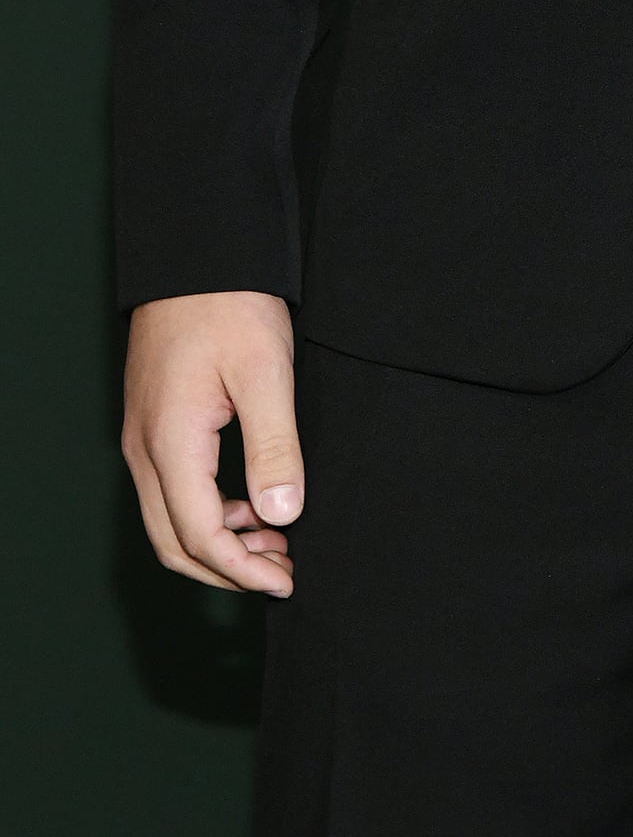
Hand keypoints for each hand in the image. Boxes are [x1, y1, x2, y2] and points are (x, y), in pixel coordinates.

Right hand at [122, 291, 300, 597]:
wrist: (195, 255)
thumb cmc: (230, 304)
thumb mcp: (266, 372)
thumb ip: (275, 447)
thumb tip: (283, 516)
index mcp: (170, 443)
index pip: (199, 536)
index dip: (242, 570)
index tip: (285, 582)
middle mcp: (144, 449)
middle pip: (174, 542)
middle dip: (227, 569)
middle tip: (282, 573)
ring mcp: (143, 437)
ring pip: (169, 520)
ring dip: (218, 543)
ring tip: (275, 542)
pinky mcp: (153, 424)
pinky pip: (170, 491)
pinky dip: (208, 513)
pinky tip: (250, 506)